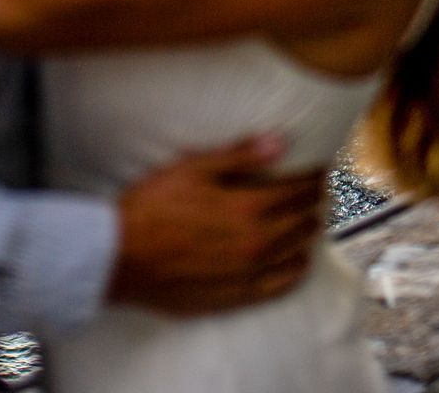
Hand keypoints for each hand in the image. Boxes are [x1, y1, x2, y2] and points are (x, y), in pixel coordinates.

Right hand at [107, 135, 327, 316]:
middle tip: (316, 193)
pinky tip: (297, 263)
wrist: (120, 256)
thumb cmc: (151, 207)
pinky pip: (280, 286)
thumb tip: (281, 141)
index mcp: (248, 207)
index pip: (299, 190)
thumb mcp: (193, 169)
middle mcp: (257, 243)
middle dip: (313, 204)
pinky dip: (294, 271)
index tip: (318, 170)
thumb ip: (240, 156)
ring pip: (296, 252)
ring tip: (308, 222)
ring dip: (306, 235)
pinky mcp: (236, 297)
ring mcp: (248, 274)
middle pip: (303, 221)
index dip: (312, 177)